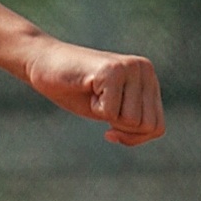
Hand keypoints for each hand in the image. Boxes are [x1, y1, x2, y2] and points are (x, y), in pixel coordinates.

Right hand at [23, 39, 164, 145]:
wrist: (43, 62)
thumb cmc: (74, 89)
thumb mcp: (110, 108)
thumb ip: (134, 117)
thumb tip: (154, 130)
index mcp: (148, 78)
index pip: (157, 127)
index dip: (134, 138)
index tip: (111, 131)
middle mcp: (144, 69)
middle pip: (146, 126)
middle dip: (121, 130)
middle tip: (100, 109)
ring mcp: (130, 68)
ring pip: (131, 121)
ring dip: (106, 116)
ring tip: (93, 94)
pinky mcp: (113, 70)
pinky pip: (110, 112)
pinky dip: (94, 108)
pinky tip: (87, 89)